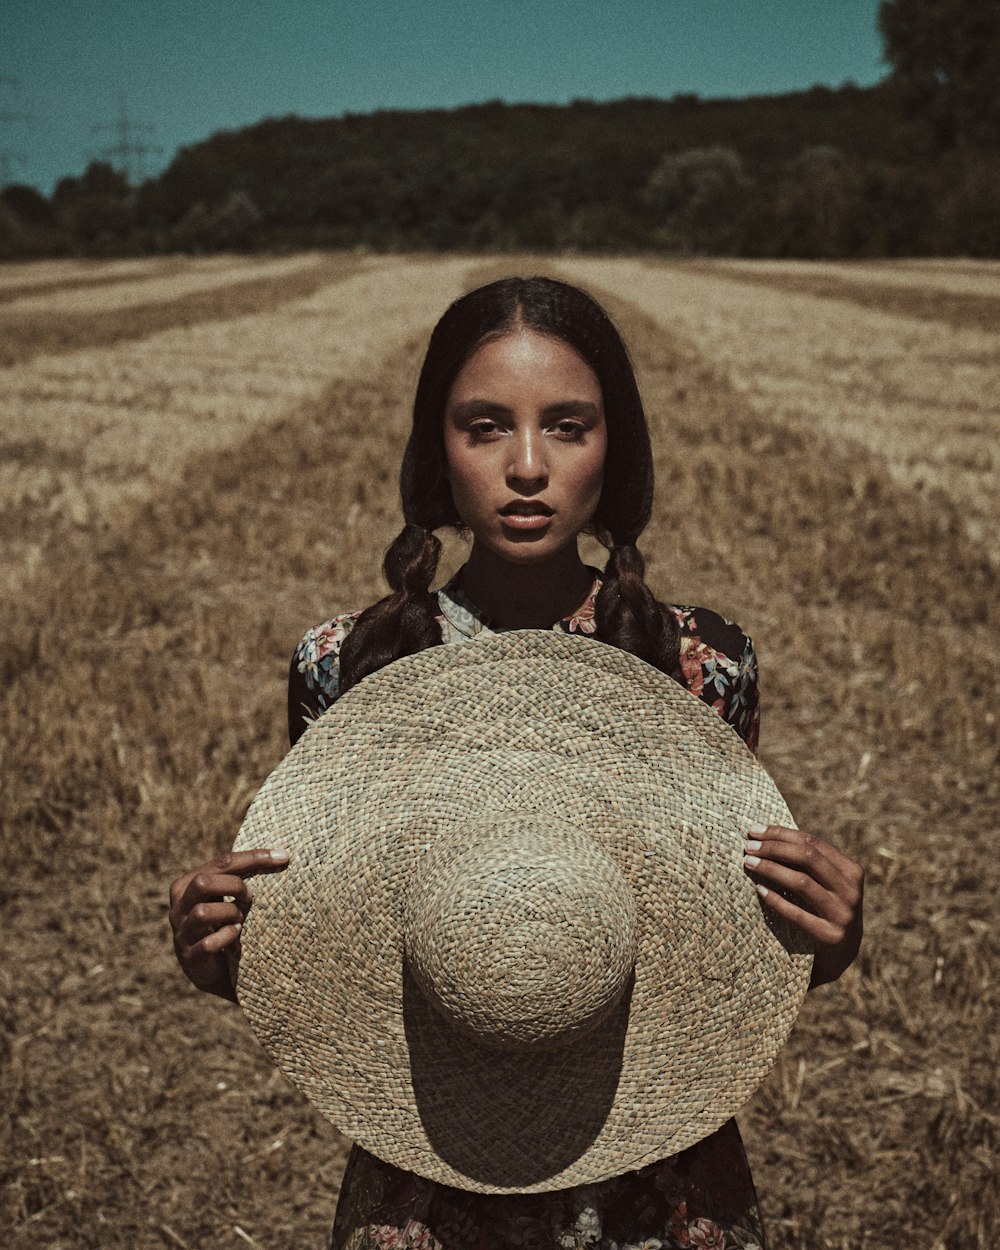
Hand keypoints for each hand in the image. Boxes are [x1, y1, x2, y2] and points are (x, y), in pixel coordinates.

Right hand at [168, 848, 289, 1001]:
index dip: (253, 858)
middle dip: (235, 886)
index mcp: (186, 885)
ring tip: (240, 918)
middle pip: (203, 882)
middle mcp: (179, 907)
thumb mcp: (225, 896)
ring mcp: (182, 933)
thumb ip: (237, 876)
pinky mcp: (191, 957)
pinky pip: (208, 944)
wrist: (212, 968)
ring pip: (202, 912)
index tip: (282, 856)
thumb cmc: (223, 922)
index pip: (221, 862)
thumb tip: (280, 855)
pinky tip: (236, 934)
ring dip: (230, 913)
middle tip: (250, 897)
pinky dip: (227, 936)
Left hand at [742, 823, 863, 988]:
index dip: (781, 833)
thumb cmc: (824, 908)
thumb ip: (808, 862)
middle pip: (807, 857)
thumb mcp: (826, 883)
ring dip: (770, 869)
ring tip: (748, 863)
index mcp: (851, 871)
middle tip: (747, 846)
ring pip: (802, 882)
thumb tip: (765, 835)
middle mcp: (851, 891)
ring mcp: (843, 915)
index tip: (754, 830)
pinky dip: (776, 900)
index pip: (812, 842)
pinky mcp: (830, 937)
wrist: (841, 954)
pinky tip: (759, 890)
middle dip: (773, 847)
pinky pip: (798, 915)